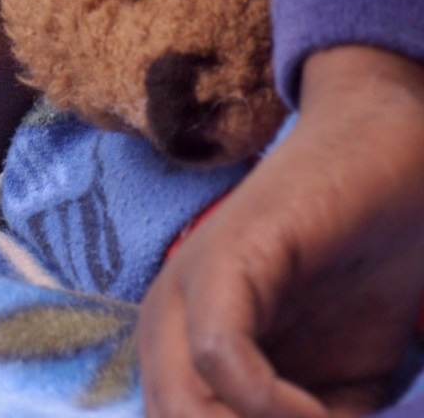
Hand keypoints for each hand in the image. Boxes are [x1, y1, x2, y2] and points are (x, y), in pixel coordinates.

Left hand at [138, 45, 423, 417]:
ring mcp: (190, 286)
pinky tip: (320, 414)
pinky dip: (271, 407)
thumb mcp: (338, 395)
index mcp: (180, 358)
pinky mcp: (226, 256)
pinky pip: (223, 357)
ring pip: (182, 409)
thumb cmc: (362, 284)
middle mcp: (168, 323)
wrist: (392, 167)